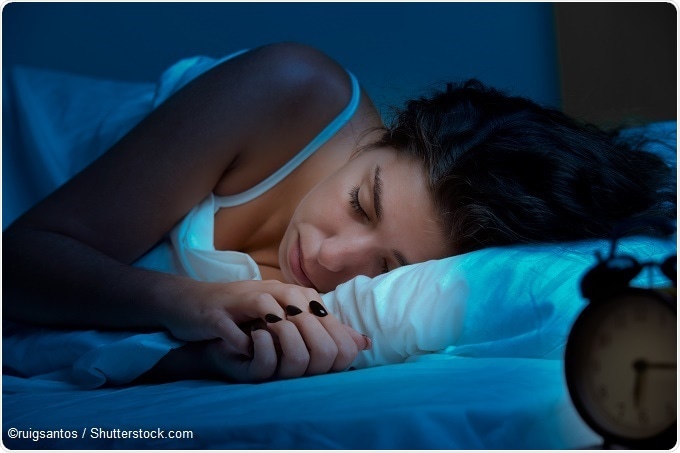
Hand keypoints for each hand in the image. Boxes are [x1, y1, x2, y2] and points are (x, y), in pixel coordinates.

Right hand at [160, 279, 369, 379]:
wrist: (191, 303)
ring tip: (286, 363)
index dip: (330, 342)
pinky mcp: (217, 312)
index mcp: (291, 293)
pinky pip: (234, 328)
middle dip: (311, 344)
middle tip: (313, 369)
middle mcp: (271, 291)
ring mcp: (243, 299)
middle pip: (302, 312)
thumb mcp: (284, 319)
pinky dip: (242, 343)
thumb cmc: (243, 315)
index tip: (332, 365)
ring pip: (272, 314)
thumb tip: (362, 343)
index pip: (323, 315)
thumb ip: (322, 330)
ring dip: (280, 340)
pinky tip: (247, 355)